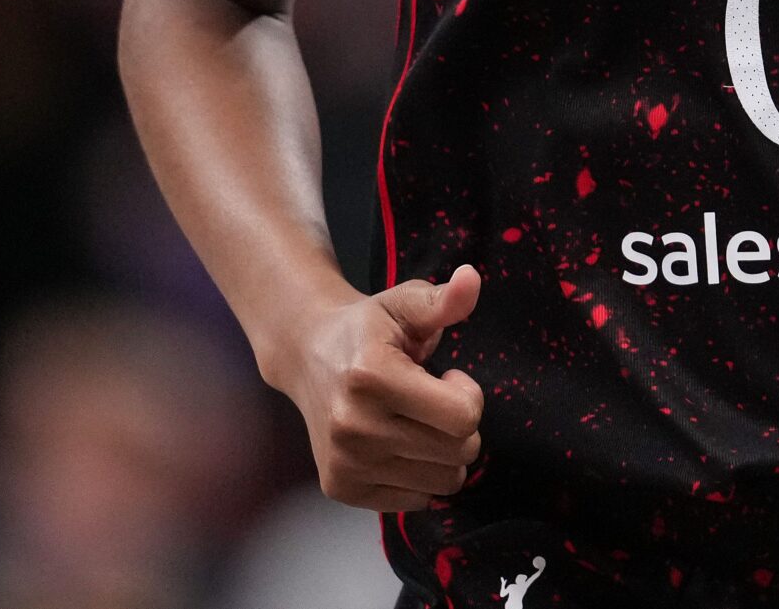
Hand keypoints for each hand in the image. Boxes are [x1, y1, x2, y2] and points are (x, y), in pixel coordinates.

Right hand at [268, 263, 486, 513]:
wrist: (307, 355)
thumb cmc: (369, 328)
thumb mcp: (405, 303)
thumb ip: (444, 299)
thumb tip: (471, 279)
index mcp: (372, 376)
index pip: (464, 417)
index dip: (468, 394)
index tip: (445, 377)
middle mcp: (353, 425)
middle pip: (459, 451)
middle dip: (460, 424)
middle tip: (430, 399)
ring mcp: (344, 462)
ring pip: (445, 481)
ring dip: (443, 452)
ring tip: (415, 420)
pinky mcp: (341, 488)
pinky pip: (418, 499)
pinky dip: (420, 474)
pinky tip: (398, 442)